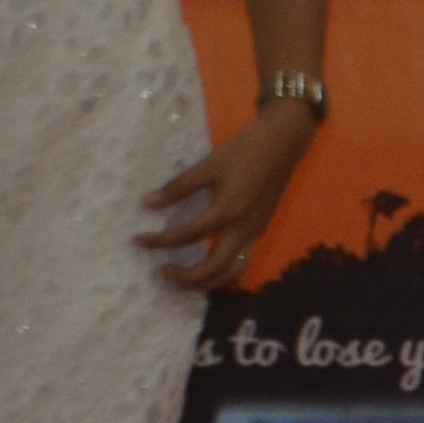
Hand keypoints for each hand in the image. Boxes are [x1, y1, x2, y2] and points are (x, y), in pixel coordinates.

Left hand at [137, 102, 315, 293]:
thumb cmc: (245, 149)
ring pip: (233, 271)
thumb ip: (179, 187)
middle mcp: (243, 229)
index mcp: (227, 212)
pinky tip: (208, 262)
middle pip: (215, 269)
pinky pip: (241, 259)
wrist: (284, 140)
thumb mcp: (209, 165)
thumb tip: (148, 203)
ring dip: (208, 282)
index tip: (139, 241)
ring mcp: (255, 231)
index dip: (159, 241)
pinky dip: (223, 270)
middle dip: (187, 278)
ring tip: (186, 279)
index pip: (187, 236)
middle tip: (163, 272)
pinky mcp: (261, 228)